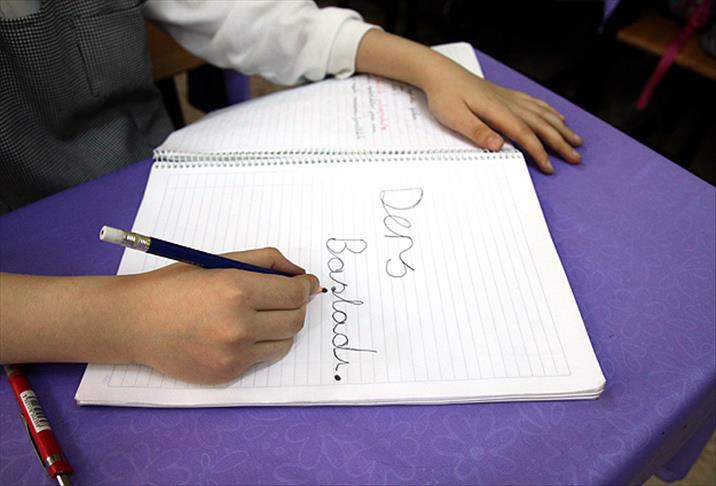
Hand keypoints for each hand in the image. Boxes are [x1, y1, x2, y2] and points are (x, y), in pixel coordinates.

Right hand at [121, 248, 320, 383]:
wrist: (135, 322)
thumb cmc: (176, 286)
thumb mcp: (220, 261)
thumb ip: (266, 261)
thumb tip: (300, 274)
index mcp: (237, 290)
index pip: (295, 293)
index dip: (305, 287)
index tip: (306, 284)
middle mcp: (238, 325)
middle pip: (295, 320)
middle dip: (296, 306)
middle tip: (284, 297)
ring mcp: (233, 355)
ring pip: (285, 342)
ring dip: (280, 327)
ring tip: (259, 315)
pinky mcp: (227, 374)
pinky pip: (261, 359)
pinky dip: (258, 345)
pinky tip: (237, 333)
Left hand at [421, 66, 581, 172]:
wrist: (440, 73)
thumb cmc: (445, 96)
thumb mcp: (455, 118)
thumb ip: (477, 131)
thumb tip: (497, 145)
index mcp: (498, 111)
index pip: (525, 135)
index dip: (540, 152)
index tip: (550, 167)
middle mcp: (509, 103)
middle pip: (541, 125)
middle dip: (561, 143)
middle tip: (576, 158)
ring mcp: (510, 98)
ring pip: (543, 114)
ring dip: (561, 128)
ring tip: (576, 140)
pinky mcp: (506, 95)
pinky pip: (535, 103)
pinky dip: (550, 112)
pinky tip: (558, 117)